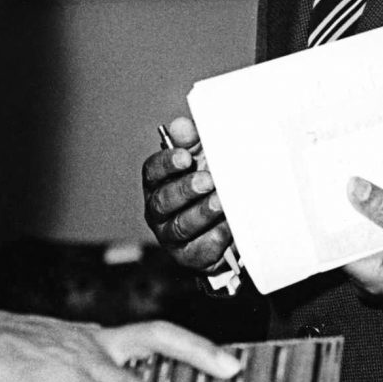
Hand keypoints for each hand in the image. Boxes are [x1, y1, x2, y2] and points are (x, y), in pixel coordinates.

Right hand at [142, 114, 234, 272]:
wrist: (228, 225)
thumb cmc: (210, 186)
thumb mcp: (202, 158)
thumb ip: (192, 141)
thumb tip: (182, 125)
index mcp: (157, 183)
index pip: (152, 171)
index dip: (167, 164)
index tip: (185, 157)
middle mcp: (158, 211)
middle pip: (164, 201)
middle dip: (185, 189)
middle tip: (208, 180)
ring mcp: (171, 236)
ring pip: (181, 226)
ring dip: (202, 213)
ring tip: (221, 203)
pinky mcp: (190, 256)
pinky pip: (200, 249)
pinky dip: (216, 237)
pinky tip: (229, 226)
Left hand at [340, 177, 382, 304]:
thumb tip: (355, 188)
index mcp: (372, 279)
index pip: (337, 247)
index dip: (332, 221)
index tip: (327, 197)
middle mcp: (373, 282)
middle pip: (350, 242)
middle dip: (349, 215)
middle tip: (347, 186)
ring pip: (364, 242)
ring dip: (366, 219)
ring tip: (364, 193)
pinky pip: (377, 244)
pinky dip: (379, 226)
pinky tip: (381, 208)